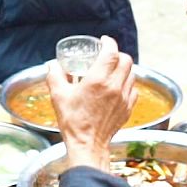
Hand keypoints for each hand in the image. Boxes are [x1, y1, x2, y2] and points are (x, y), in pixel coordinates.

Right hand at [47, 36, 135, 170]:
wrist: (88, 145)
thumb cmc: (73, 122)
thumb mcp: (59, 96)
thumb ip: (54, 76)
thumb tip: (52, 65)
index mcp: (98, 80)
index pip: (111, 52)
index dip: (109, 43)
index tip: (104, 41)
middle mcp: (114, 87)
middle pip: (126, 60)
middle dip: (117, 54)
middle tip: (108, 55)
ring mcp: (124, 98)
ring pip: (132, 73)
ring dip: (124, 68)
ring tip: (113, 70)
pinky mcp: (128, 108)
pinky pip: (134, 89)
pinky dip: (128, 84)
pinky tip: (119, 87)